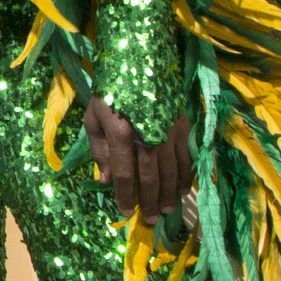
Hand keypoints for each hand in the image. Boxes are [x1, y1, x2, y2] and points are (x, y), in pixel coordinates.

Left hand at [83, 100, 192, 220]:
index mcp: (121, 134)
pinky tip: (182, 189)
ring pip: (172, 171)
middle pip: (152, 178)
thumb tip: (105, 181)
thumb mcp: (93, 118)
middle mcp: (148, 135)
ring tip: (166, 210)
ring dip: (169, 194)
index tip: (125, 212)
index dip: (125, 196)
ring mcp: (169, 131)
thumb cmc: (109, 92)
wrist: (137, 60)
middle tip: (150, 220)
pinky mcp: (183, 125)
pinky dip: (185, 176)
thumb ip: (99, 151)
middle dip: (150, 202)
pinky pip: (187, 157)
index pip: (124, 175)